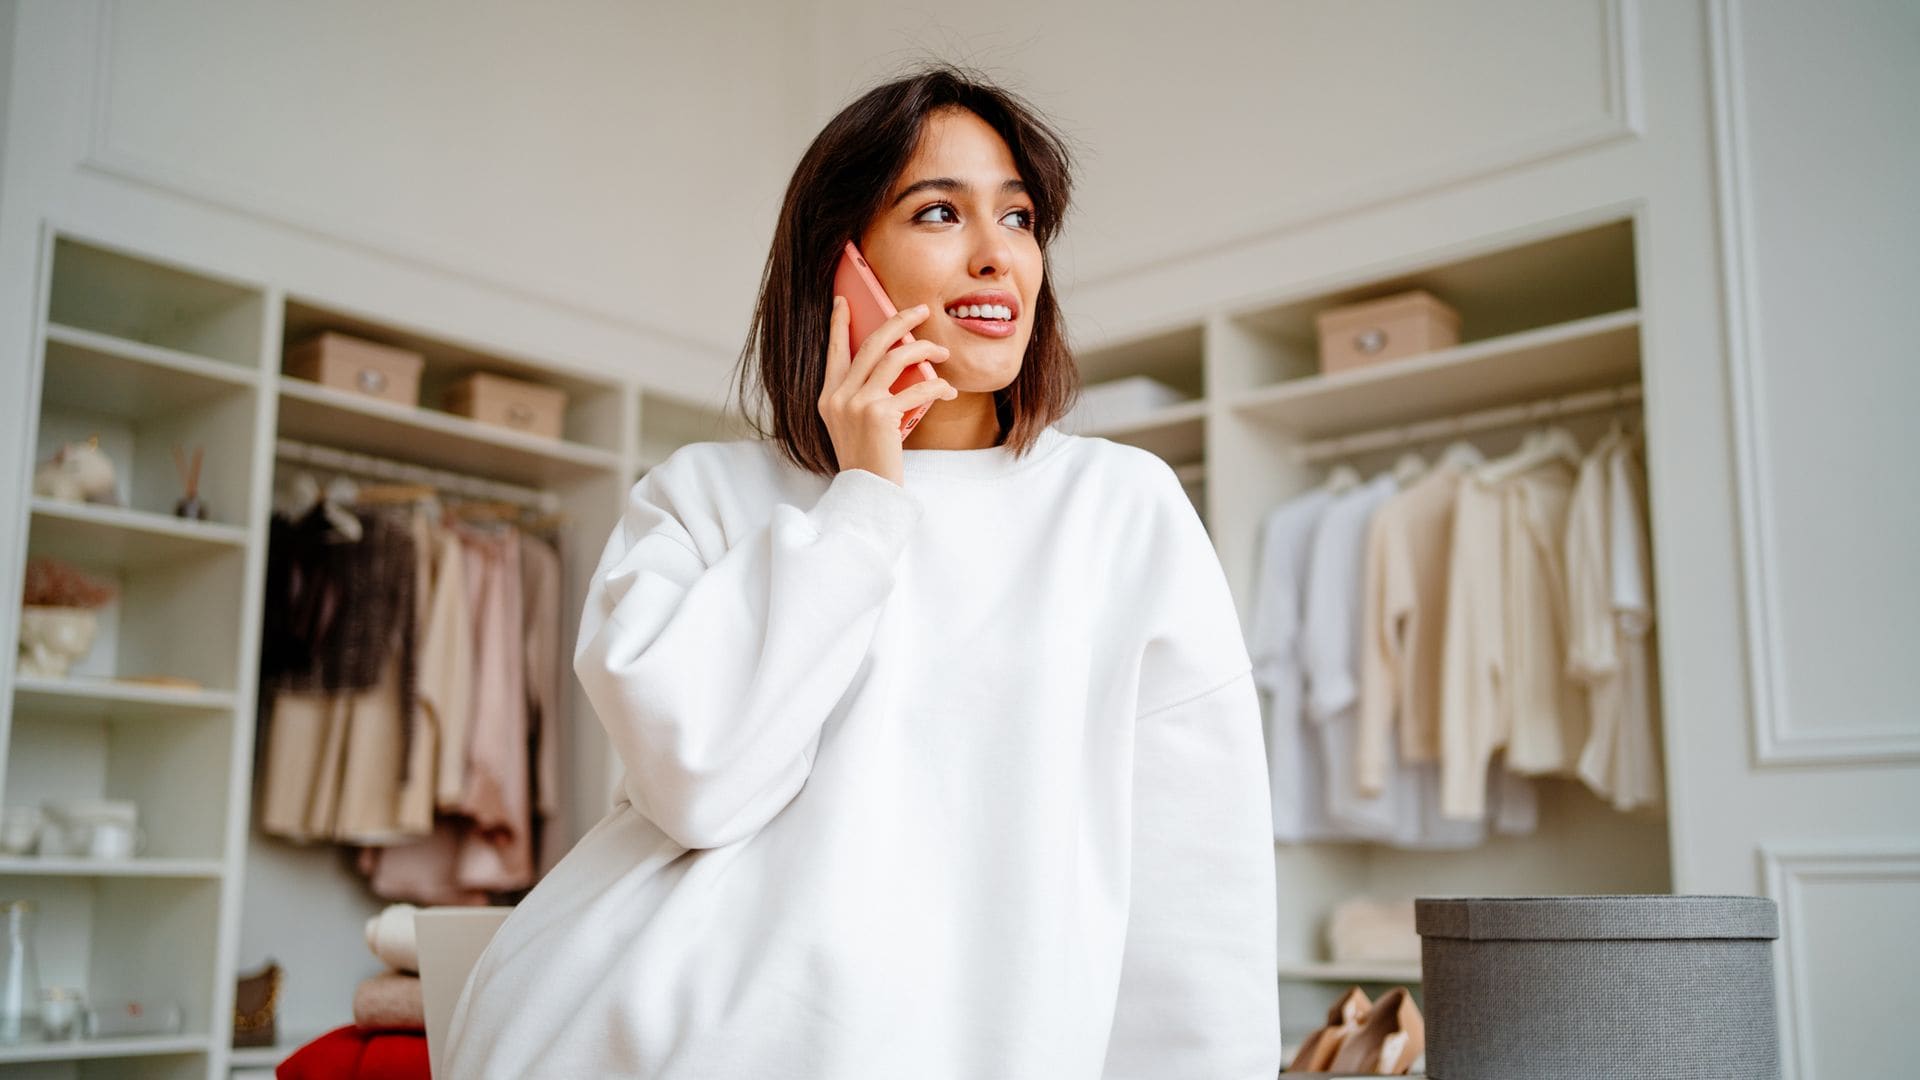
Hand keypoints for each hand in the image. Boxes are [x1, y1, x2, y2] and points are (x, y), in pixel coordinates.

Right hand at [818, 296, 956, 484]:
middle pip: (871, 344)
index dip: (839, 323)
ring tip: (942, 352)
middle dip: (898, 321)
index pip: (834, 351)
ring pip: (896, 358)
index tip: (843, 300)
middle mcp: (839, 396)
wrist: (867, 494)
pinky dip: (938, 386)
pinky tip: (949, 390)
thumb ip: (863, 394)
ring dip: (925, 349)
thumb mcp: (855, 424)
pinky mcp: (880, 415)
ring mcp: (858, 404)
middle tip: (918, 309)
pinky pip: (917, 388)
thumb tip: (895, 362)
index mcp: (829, 397)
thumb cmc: (868, 460)